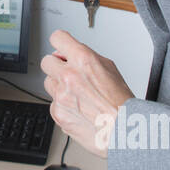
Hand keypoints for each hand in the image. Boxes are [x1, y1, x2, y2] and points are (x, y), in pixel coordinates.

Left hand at [41, 29, 133, 158]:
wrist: (122, 131)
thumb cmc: (121, 102)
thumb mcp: (110, 68)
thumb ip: (87, 57)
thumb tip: (70, 54)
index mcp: (83, 60)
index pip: (57, 38)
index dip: (61, 44)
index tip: (62, 48)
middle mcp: (68, 76)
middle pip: (47, 61)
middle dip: (57, 66)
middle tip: (68, 74)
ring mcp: (60, 96)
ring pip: (48, 83)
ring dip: (58, 86)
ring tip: (77, 94)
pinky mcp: (57, 113)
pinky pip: (53, 103)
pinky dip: (63, 106)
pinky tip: (78, 109)